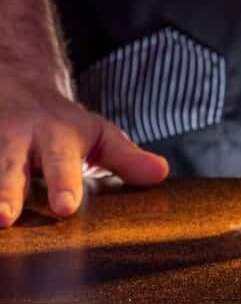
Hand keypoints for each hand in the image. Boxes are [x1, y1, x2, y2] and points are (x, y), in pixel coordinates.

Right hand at [0, 63, 168, 227]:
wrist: (16, 84)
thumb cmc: (61, 124)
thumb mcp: (97, 135)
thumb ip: (125, 158)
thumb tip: (161, 175)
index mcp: (56, 138)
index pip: (62, 163)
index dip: (65, 184)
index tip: (68, 207)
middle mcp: (18, 141)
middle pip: (10, 167)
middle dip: (7, 191)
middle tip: (6, 218)